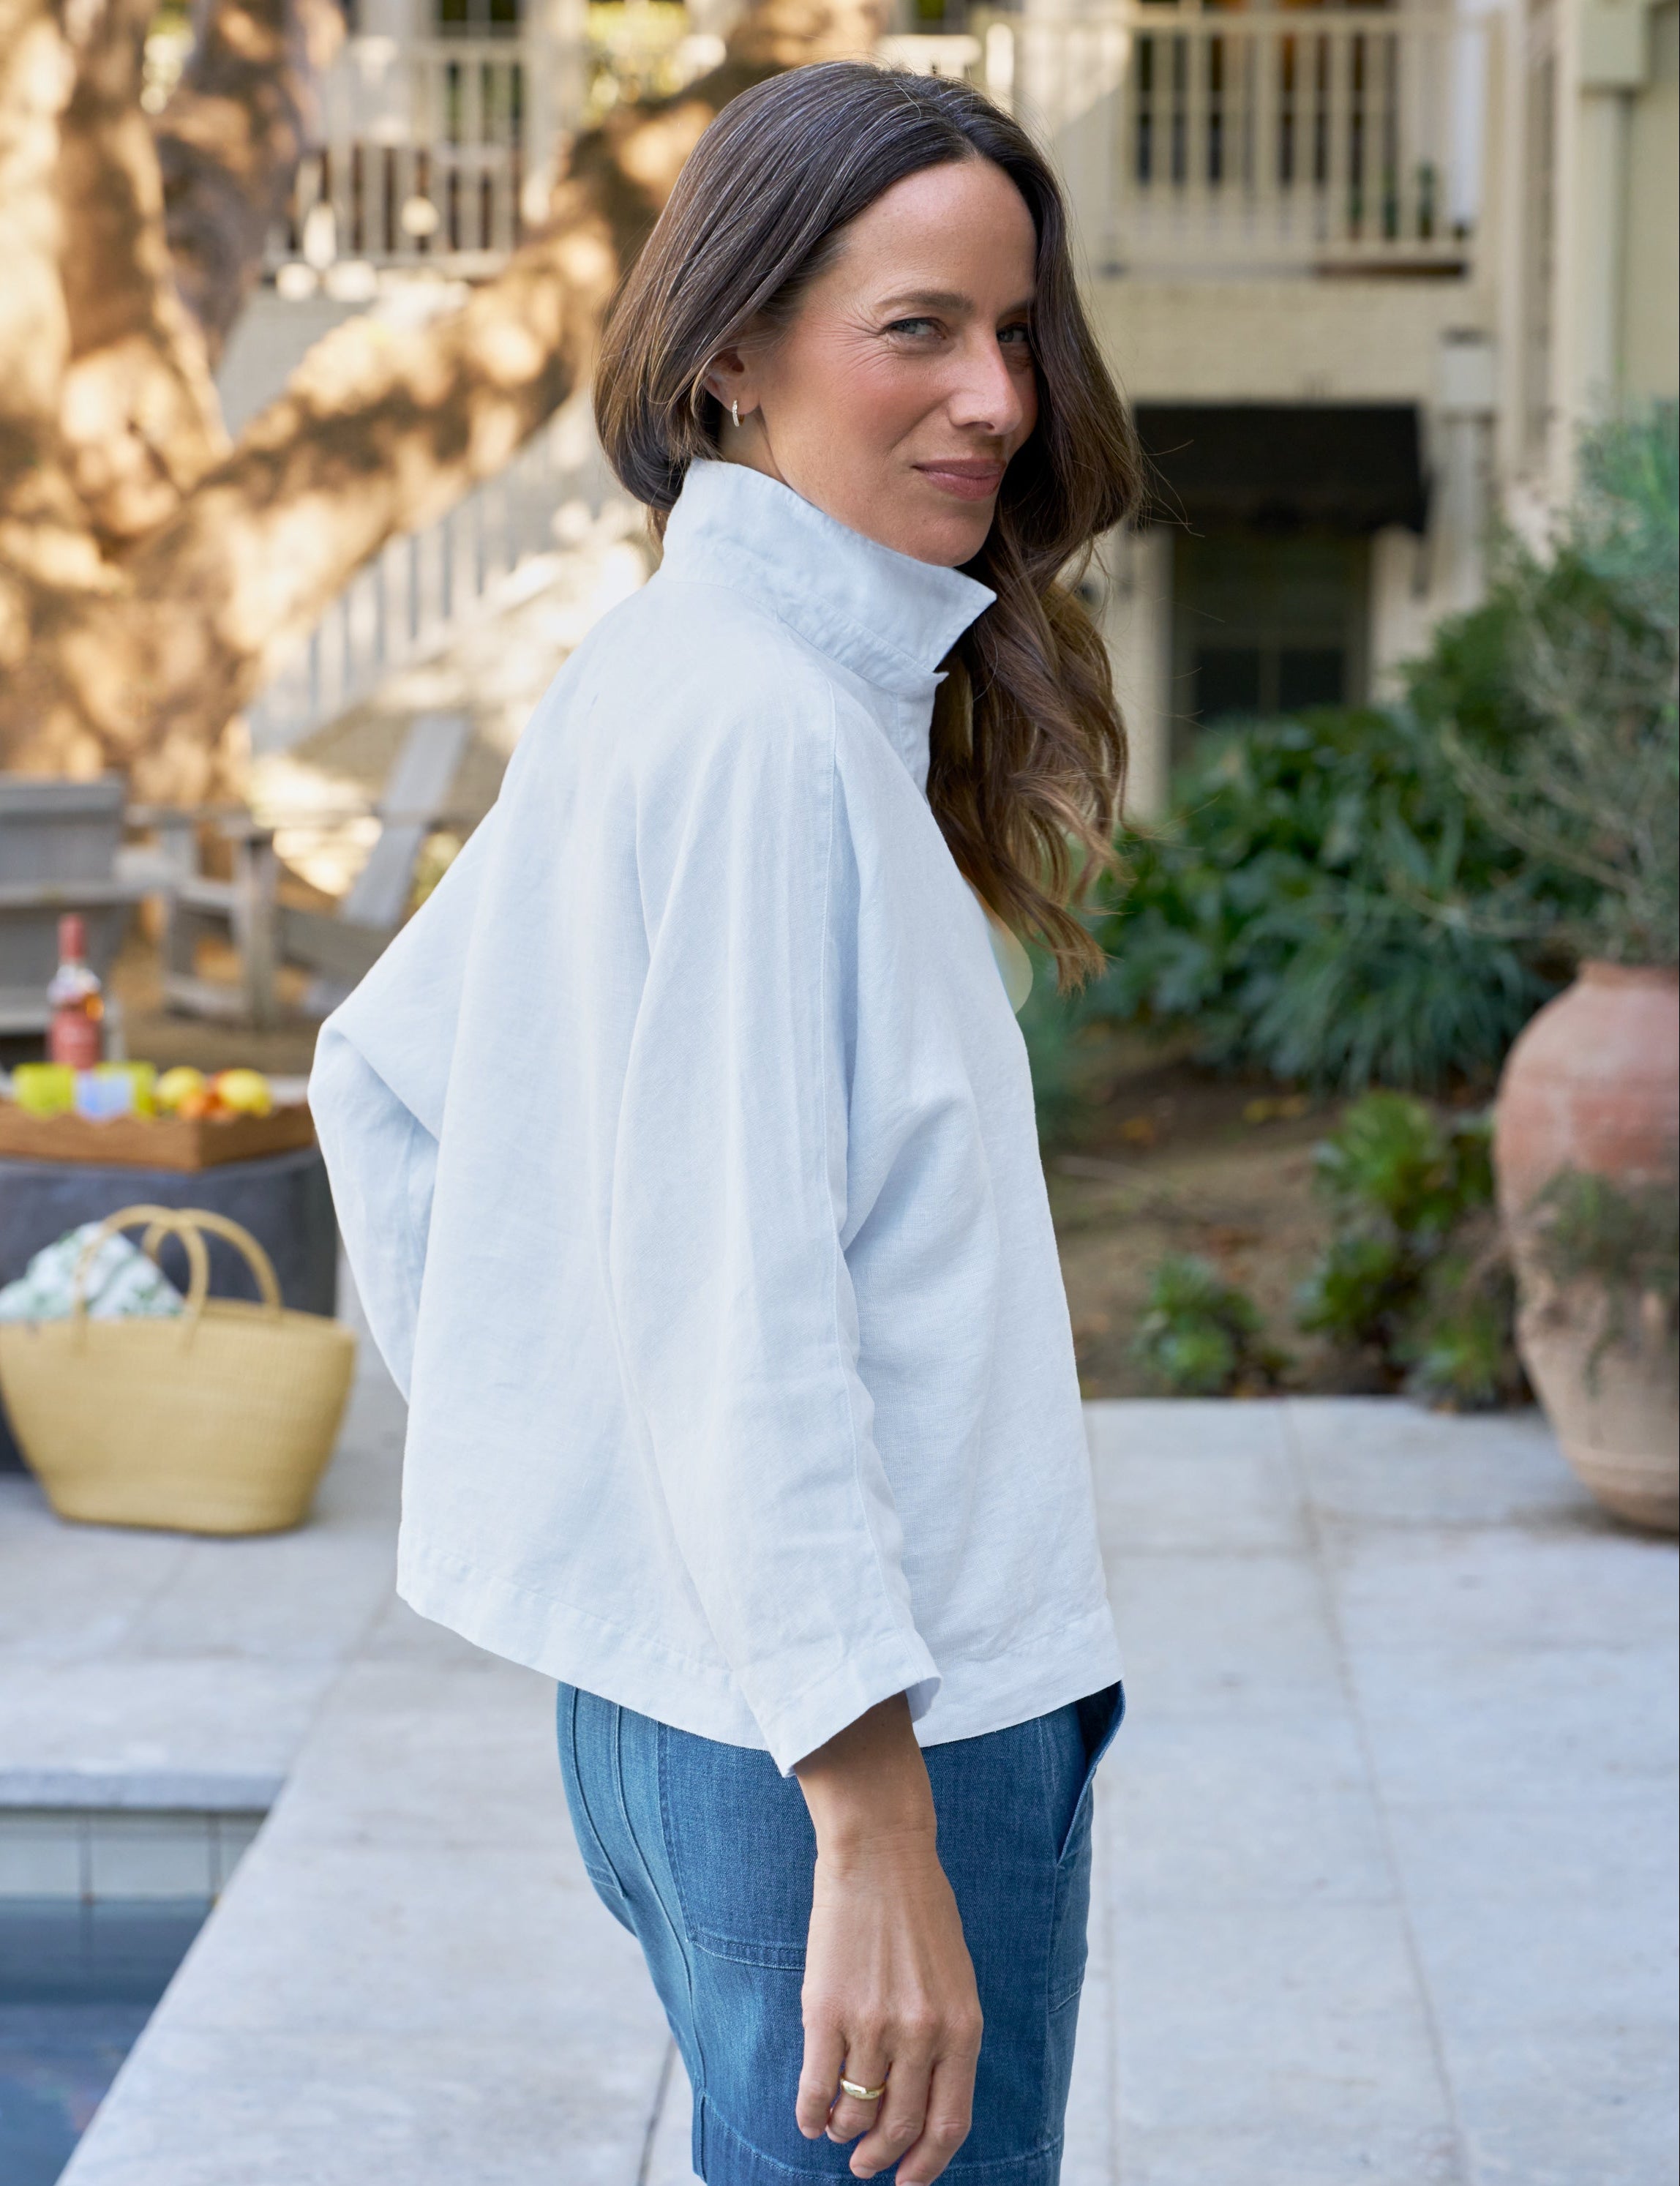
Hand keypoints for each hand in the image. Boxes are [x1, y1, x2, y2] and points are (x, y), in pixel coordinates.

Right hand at [792, 1698, 982, 2182]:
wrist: (880, 1853)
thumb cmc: (920, 1912)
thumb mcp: (955, 1979)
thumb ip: (946, 2038)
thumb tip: (924, 2103)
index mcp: (962, 2027)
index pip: (948, 2124)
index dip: (927, 2164)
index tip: (907, 2180)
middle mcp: (922, 2034)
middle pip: (900, 2126)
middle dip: (878, 2156)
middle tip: (863, 2163)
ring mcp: (873, 2024)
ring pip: (855, 2111)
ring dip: (843, 2132)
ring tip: (836, 2130)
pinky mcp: (826, 2010)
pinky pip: (816, 2087)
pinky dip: (810, 2114)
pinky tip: (808, 2119)